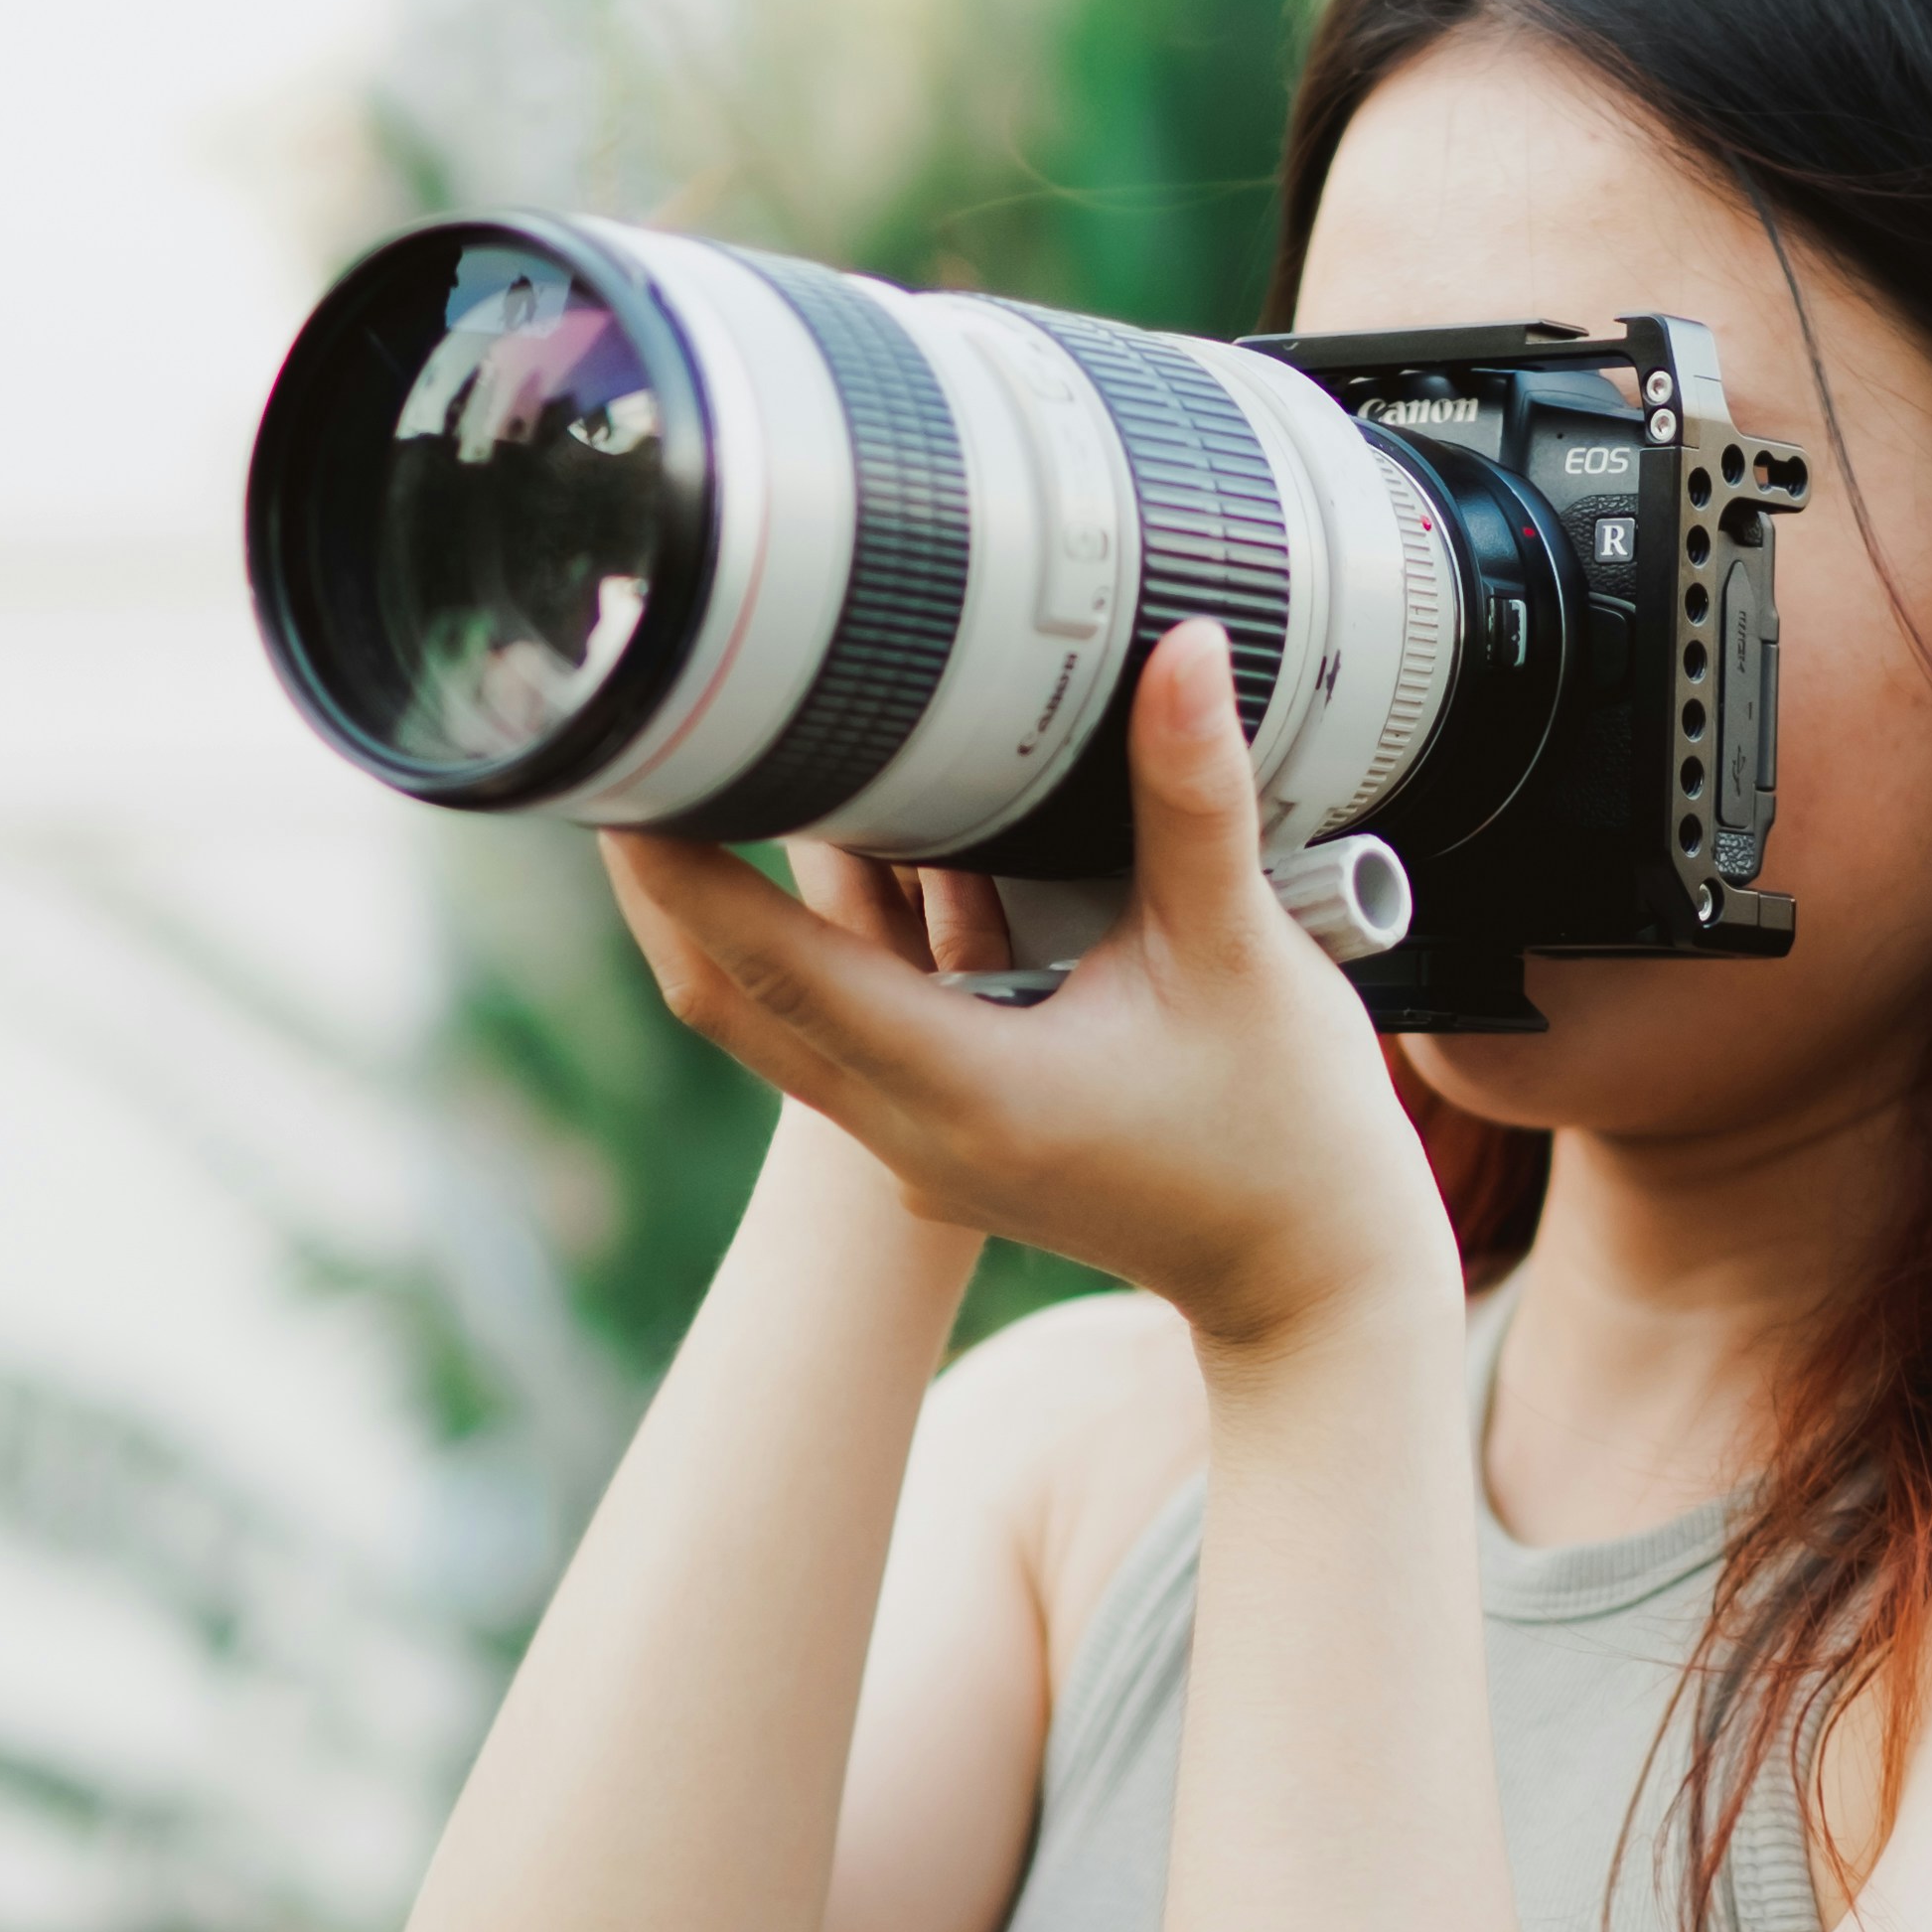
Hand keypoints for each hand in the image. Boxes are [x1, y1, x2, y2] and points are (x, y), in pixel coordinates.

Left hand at [598, 628, 1457, 1355]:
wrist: (1311, 1284)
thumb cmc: (1290, 1133)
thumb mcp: (1244, 952)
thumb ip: (1195, 798)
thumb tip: (1183, 648)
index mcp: (965, 1092)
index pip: (775, 972)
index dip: (684, 873)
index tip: (621, 775)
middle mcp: (913, 1133)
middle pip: (732, 1001)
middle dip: (669, 882)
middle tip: (626, 750)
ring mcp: (921, 1147)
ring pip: (783, 1016)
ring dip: (748, 906)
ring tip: (710, 764)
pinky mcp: (945, 1138)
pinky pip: (847, 1029)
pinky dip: (831, 943)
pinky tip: (847, 839)